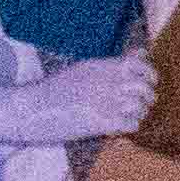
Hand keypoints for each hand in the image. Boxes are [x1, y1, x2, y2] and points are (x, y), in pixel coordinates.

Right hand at [0, 54, 159, 148]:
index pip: (141, 64)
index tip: (149, 82)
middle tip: (140, 104)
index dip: (150, 74)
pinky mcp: (102, 122)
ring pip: (141, 108)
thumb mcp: (84, 69)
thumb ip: (114, 63)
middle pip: (145, 88)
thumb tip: (142, 52)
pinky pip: (132, 124)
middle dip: (147, 98)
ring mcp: (107, 101)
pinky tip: (117, 127)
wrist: (30, 107)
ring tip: (126, 116)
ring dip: (138, 114)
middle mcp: (108, 82)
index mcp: (103, 66)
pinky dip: (129, 127)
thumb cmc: (55, 90)